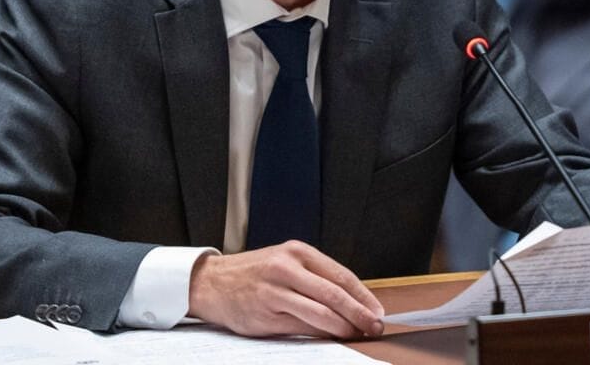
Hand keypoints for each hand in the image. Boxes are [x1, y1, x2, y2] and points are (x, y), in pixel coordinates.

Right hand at [187, 241, 384, 338]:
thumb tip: (352, 302)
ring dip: (342, 327)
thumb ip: (314, 278)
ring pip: (319, 312)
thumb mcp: (285, 263)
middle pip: (333, 293)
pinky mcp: (264, 315)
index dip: (363, 295)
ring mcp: (274, 292)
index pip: (340, 274)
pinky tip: (330, 338)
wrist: (211, 282)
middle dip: (359, 313)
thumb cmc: (255, 274)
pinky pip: (300, 327)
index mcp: (296, 252)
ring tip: (356, 334)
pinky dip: (319, 334)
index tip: (377, 309)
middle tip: (374, 325)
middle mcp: (286, 268)